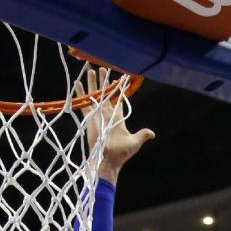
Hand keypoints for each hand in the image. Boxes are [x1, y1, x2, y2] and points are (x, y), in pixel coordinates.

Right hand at [80, 68, 154, 182]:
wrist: (107, 161)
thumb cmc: (121, 154)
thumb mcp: (134, 143)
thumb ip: (142, 135)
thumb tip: (152, 133)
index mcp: (117, 119)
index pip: (118, 101)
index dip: (118, 91)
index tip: (118, 80)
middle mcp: (107, 115)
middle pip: (105, 94)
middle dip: (104, 82)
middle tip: (102, 68)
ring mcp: (97, 116)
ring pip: (94, 96)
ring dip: (92, 83)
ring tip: (90, 70)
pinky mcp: (89, 119)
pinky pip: (84, 104)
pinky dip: (80, 94)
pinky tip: (77, 84)